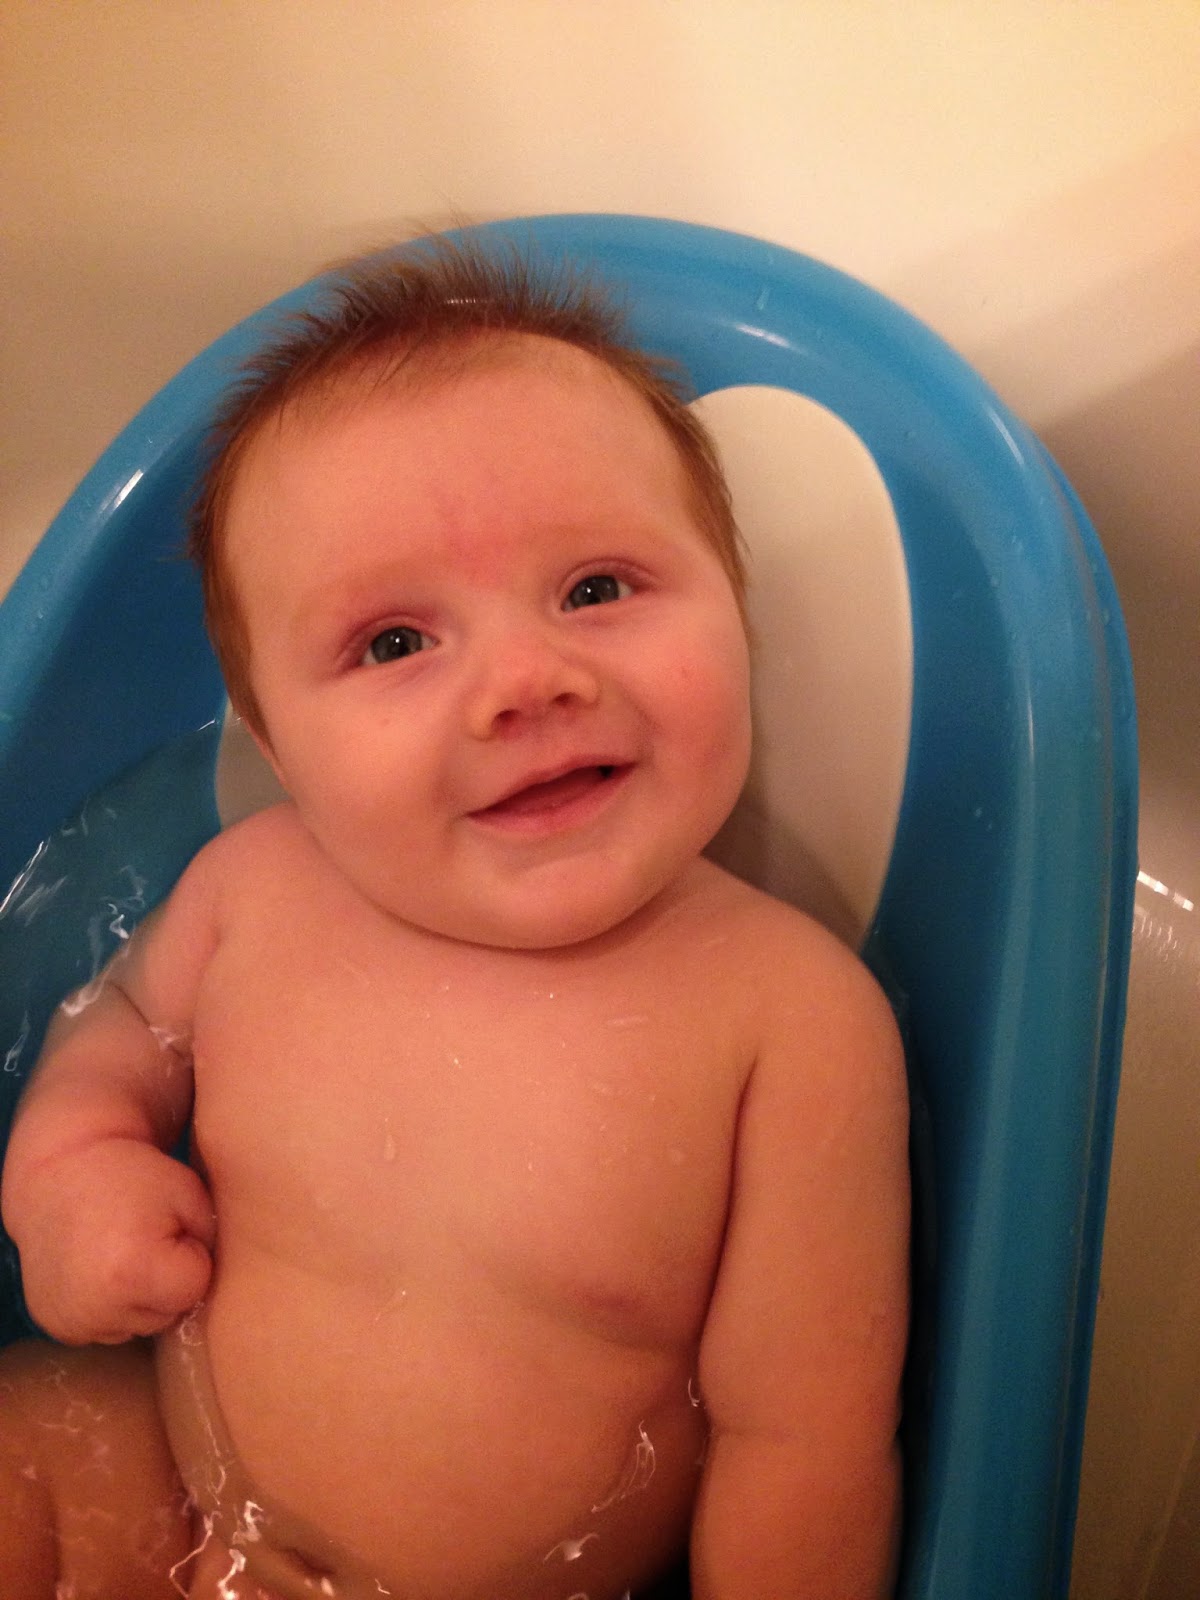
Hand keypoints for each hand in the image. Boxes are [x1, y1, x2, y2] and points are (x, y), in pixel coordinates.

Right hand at [13, 1137, 215, 1344]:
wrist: (60, 1171)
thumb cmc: (133, 1174)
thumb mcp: (189, 1193)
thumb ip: (211, 1241)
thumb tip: (212, 1282)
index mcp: (134, 1272)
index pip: (194, 1289)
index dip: (189, 1257)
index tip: (167, 1228)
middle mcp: (98, 1308)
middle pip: (165, 1315)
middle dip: (165, 1282)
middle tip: (140, 1238)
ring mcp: (73, 1322)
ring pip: (137, 1326)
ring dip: (138, 1298)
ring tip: (120, 1253)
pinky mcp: (57, 1326)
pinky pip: (106, 1328)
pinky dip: (109, 1305)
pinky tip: (100, 1269)